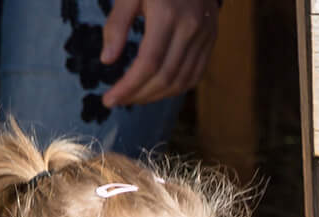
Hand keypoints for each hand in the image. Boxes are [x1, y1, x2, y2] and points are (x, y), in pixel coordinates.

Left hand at [102, 0, 218, 108]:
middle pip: (164, 77)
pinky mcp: (211, 39)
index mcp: (167, 15)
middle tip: (118, 100)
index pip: (147, 64)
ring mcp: (205, 35)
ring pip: (181, 81)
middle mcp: (190, 28)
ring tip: (135, 97)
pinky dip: (175, 89)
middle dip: (138, 95)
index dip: (128, 87)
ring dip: (155, 97)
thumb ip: (117, 24)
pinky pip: (195, 75)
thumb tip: (107, 60)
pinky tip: (157, 90)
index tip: (109, 99)